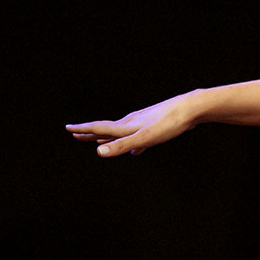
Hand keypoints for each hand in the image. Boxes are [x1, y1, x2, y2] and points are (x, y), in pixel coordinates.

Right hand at [66, 90, 202, 156]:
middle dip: (91, 133)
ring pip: (122, 131)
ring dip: (110, 137)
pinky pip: (139, 136)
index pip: (99, 127)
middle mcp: (132, 122)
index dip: (83, 129)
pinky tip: (138, 149)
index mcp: (127, 125)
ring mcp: (145, 122)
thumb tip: (98, 152)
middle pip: (107, 129)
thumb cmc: (168, 123)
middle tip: (76, 133)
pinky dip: (132, 143)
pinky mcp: (157, 124)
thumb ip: (122, 145)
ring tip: (101, 141)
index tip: (68, 127)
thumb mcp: (144, 138)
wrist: (192, 108)